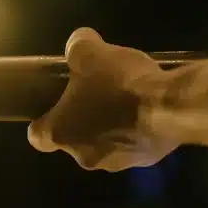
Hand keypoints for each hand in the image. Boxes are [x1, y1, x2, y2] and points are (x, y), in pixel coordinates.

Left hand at [27, 28, 176, 170]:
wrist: (169, 106)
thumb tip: (77, 44)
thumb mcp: (90, 53)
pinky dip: (134, 132)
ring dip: (109, 127)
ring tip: (124, 100)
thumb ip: (76, 48)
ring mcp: (116, 163)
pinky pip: (131, 146)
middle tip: (95, 95)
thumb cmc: (118, 83)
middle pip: (74, 139)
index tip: (51, 108)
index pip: (37, 137)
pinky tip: (145, 110)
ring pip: (103, 144)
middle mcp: (84, 156)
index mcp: (61, 133)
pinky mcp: (144, 161)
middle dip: (82, 119)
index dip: (42, 122)